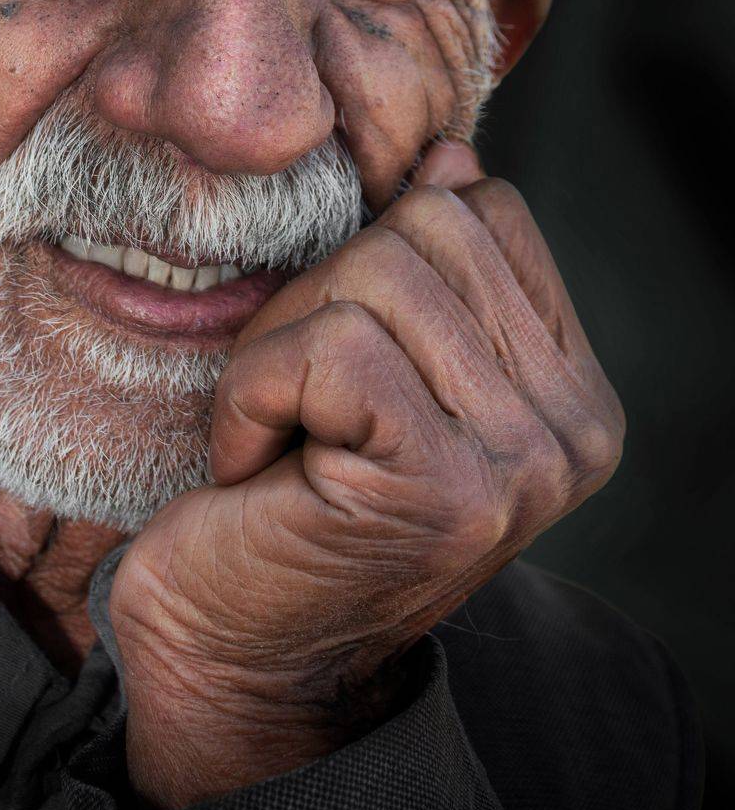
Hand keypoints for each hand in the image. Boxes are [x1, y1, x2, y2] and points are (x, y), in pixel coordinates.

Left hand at [110, 144, 624, 807]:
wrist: (235, 656)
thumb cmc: (289, 493)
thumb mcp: (370, 360)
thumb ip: (427, 267)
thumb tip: (451, 153)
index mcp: (568, 387)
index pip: (485, 210)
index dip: (374, 255)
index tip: (336, 361)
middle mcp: (572, 427)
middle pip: (428, 228)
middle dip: (321, 294)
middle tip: (294, 398)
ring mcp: (522, 460)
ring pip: (376, 274)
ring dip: (280, 347)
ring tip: (278, 432)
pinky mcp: (445, 486)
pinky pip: (330, 343)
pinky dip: (255, 390)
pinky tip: (254, 464)